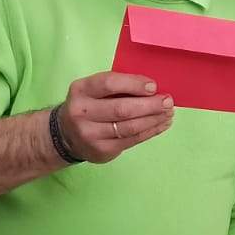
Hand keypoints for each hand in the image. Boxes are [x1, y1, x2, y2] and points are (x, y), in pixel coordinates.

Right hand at [56, 71, 174, 162]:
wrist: (66, 136)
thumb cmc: (88, 105)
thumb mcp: (92, 90)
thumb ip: (116, 86)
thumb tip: (152, 88)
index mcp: (81, 90)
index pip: (108, 83)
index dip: (133, 84)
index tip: (153, 86)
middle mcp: (82, 112)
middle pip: (122, 109)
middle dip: (150, 105)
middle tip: (168, 102)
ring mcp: (91, 134)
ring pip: (129, 127)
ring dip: (154, 120)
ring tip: (168, 113)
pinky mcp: (101, 151)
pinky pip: (132, 140)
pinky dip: (150, 131)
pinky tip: (161, 124)